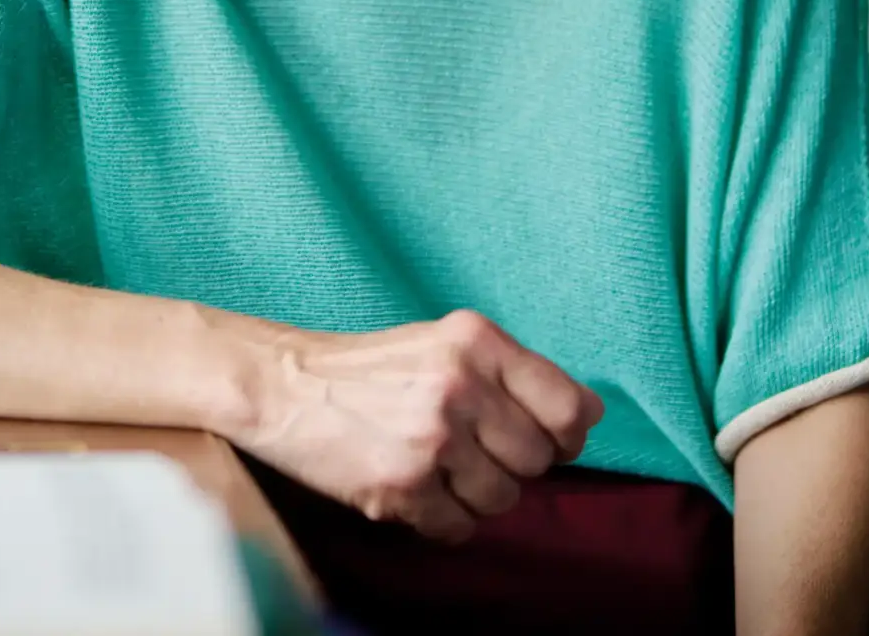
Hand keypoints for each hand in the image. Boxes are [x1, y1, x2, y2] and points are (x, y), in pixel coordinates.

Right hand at [232, 309, 602, 541]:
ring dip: (474, 496)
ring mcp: (433, 437)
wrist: (284, 386)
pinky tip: (414, 491)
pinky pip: (459, 528)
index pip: (570, 406)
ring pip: (503, 499)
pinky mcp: (403, 484)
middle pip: (538, 460)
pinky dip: (441, 520)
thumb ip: (508, 374)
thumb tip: (584, 418)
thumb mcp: (445, 344)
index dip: (568, 435)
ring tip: (436, 469)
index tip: (549, 440)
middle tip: (471, 453)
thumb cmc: (370, 369)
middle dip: (511, 466)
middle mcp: (462, 384)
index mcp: (479, 341)